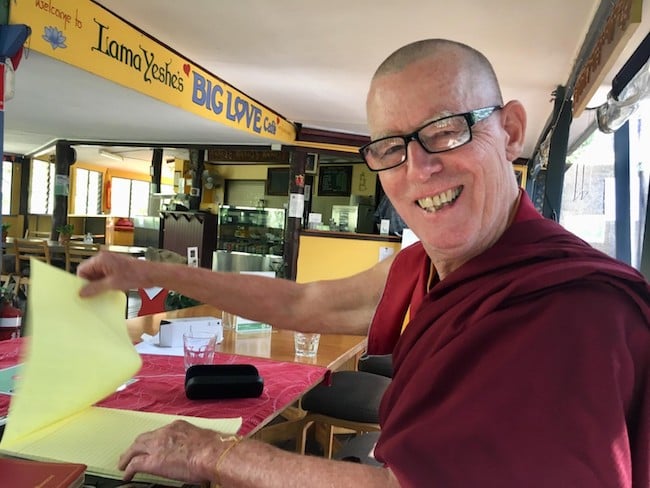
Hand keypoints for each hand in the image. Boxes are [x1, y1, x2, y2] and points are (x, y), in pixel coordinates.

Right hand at [77, 251, 148, 296]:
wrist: (152, 275)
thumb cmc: (136, 274)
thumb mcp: (112, 284)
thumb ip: (95, 288)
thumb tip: (82, 293)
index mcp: (101, 259)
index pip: (82, 269)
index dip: (81, 281)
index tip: (81, 292)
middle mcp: (104, 259)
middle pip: (89, 273)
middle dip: (89, 284)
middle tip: (89, 296)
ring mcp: (111, 264)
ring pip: (97, 276)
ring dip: (98, 285)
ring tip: (100, 294)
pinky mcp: (116, 269)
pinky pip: (105, 277)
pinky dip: (104, 284)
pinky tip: (107, 292)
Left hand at [118, 420, 234, 482]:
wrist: (212, 453)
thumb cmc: (213, 448)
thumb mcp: (202, 439)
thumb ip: (194, 442)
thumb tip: (197, 450)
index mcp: (177, 426)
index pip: (160, 432)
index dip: (153, 439)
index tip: (152, 445)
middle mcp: (164, 433)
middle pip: (143, 438)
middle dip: (135, 445)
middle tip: (130, 452)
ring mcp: (157, 446)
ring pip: (135, 448)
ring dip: (128, 456)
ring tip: (123, 463)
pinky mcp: (152, 462)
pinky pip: (134, 464)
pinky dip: (128, 469)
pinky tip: (126, 475)